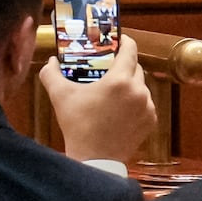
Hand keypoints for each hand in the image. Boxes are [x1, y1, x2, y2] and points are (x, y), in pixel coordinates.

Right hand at [39, 35, 155, 162]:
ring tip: (112, 94)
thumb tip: (50, 61)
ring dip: (130, 85)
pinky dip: (136, 102)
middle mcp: (138, 90)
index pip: (130, 49)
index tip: (117, 40)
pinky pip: (146, 103)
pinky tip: (121, 110)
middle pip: (135, 67)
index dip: (124, 42)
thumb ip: (52, 75)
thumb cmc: (77, 126)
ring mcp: (147, 106)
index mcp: (119, 80)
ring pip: (141, 86)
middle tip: (108, 70)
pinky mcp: (151, 119)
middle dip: (123, 66)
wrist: (94, 160)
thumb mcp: (61, 97)